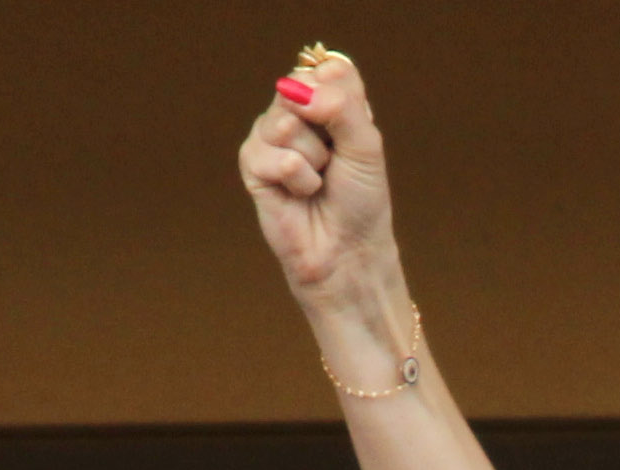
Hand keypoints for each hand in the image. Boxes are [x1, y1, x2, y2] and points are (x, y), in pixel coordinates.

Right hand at [239, 55, 401, 330]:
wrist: (345, 252)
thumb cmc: (360, 201)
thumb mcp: (366, 144)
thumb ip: (340, 104)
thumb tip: (295, 90)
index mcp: (328, 100)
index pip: (328, 68)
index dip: (341, 100)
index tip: (350, 136)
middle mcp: (297, 111)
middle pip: (300, 88)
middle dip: (326, 131)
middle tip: (333, 161)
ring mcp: (271, 136)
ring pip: (284, 121)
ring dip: (311, 158)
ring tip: (317, 182)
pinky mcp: (253, 163)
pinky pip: (270, 153)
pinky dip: (294, 177)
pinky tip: (300, 194)